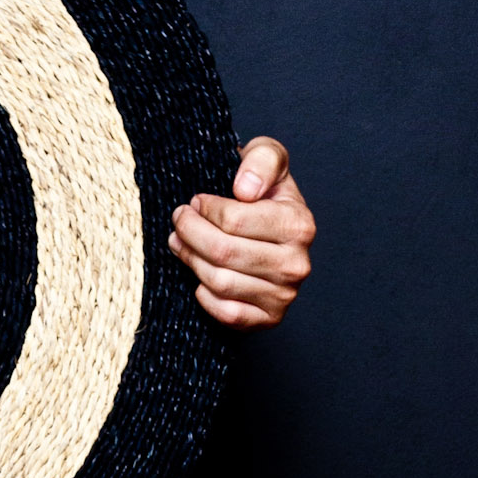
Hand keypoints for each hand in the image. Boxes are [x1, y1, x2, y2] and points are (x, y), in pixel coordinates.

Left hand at [167, 136, 313, 329]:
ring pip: (219, 281)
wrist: (266, 230)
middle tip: (179, 221)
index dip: (203, 209)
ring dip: (190, 260)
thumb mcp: (266, 158)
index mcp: (299, 224)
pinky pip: (226, 313)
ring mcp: (285, 295)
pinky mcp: (269, 319)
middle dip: (189, 233)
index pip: (232, 220)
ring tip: (180, 243)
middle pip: (222, 252)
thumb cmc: (260, 191)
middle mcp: (297, 263)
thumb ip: (263, 159)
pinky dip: (205, 296)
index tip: (195, 202)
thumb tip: (244, 189)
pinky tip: (200, 276)